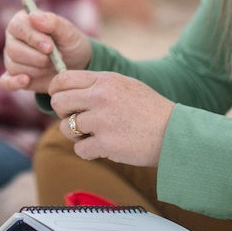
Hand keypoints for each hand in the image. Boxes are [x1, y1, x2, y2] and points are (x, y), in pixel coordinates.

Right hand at [0, 9, 91, 92]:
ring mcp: (11, 59)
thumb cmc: (69, 43)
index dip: (33, 38)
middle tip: (55, 59)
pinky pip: (6, 82)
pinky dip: (14, 83)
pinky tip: (26, 81)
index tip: (50, 47)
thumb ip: (52, 22)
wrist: (76, 65)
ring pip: (14, 66)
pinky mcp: (13, 77)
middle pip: (13, 49)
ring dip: (37, 70)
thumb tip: (32, 15)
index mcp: (22, 22)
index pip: (17, 27)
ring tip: (52, 67)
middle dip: (37, 57)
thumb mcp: (67, 31)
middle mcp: (13, 39)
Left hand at [47, 70, 173, 166]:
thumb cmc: (150, 110)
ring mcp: (102, 121)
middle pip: (59, 103)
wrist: (175, 133)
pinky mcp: (106, 144)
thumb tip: (65, 90)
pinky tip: (105, 147)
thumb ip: (97, 85)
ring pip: (66, 128)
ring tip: (95, 135)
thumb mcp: (125, 85)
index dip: (56, 91)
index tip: (62, 101)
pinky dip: (89, 151)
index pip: (63, 79)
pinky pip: (79, 149)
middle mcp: (100, 97)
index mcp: (105, 80)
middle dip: (64, 114)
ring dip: (76, 135)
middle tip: (79, 120)